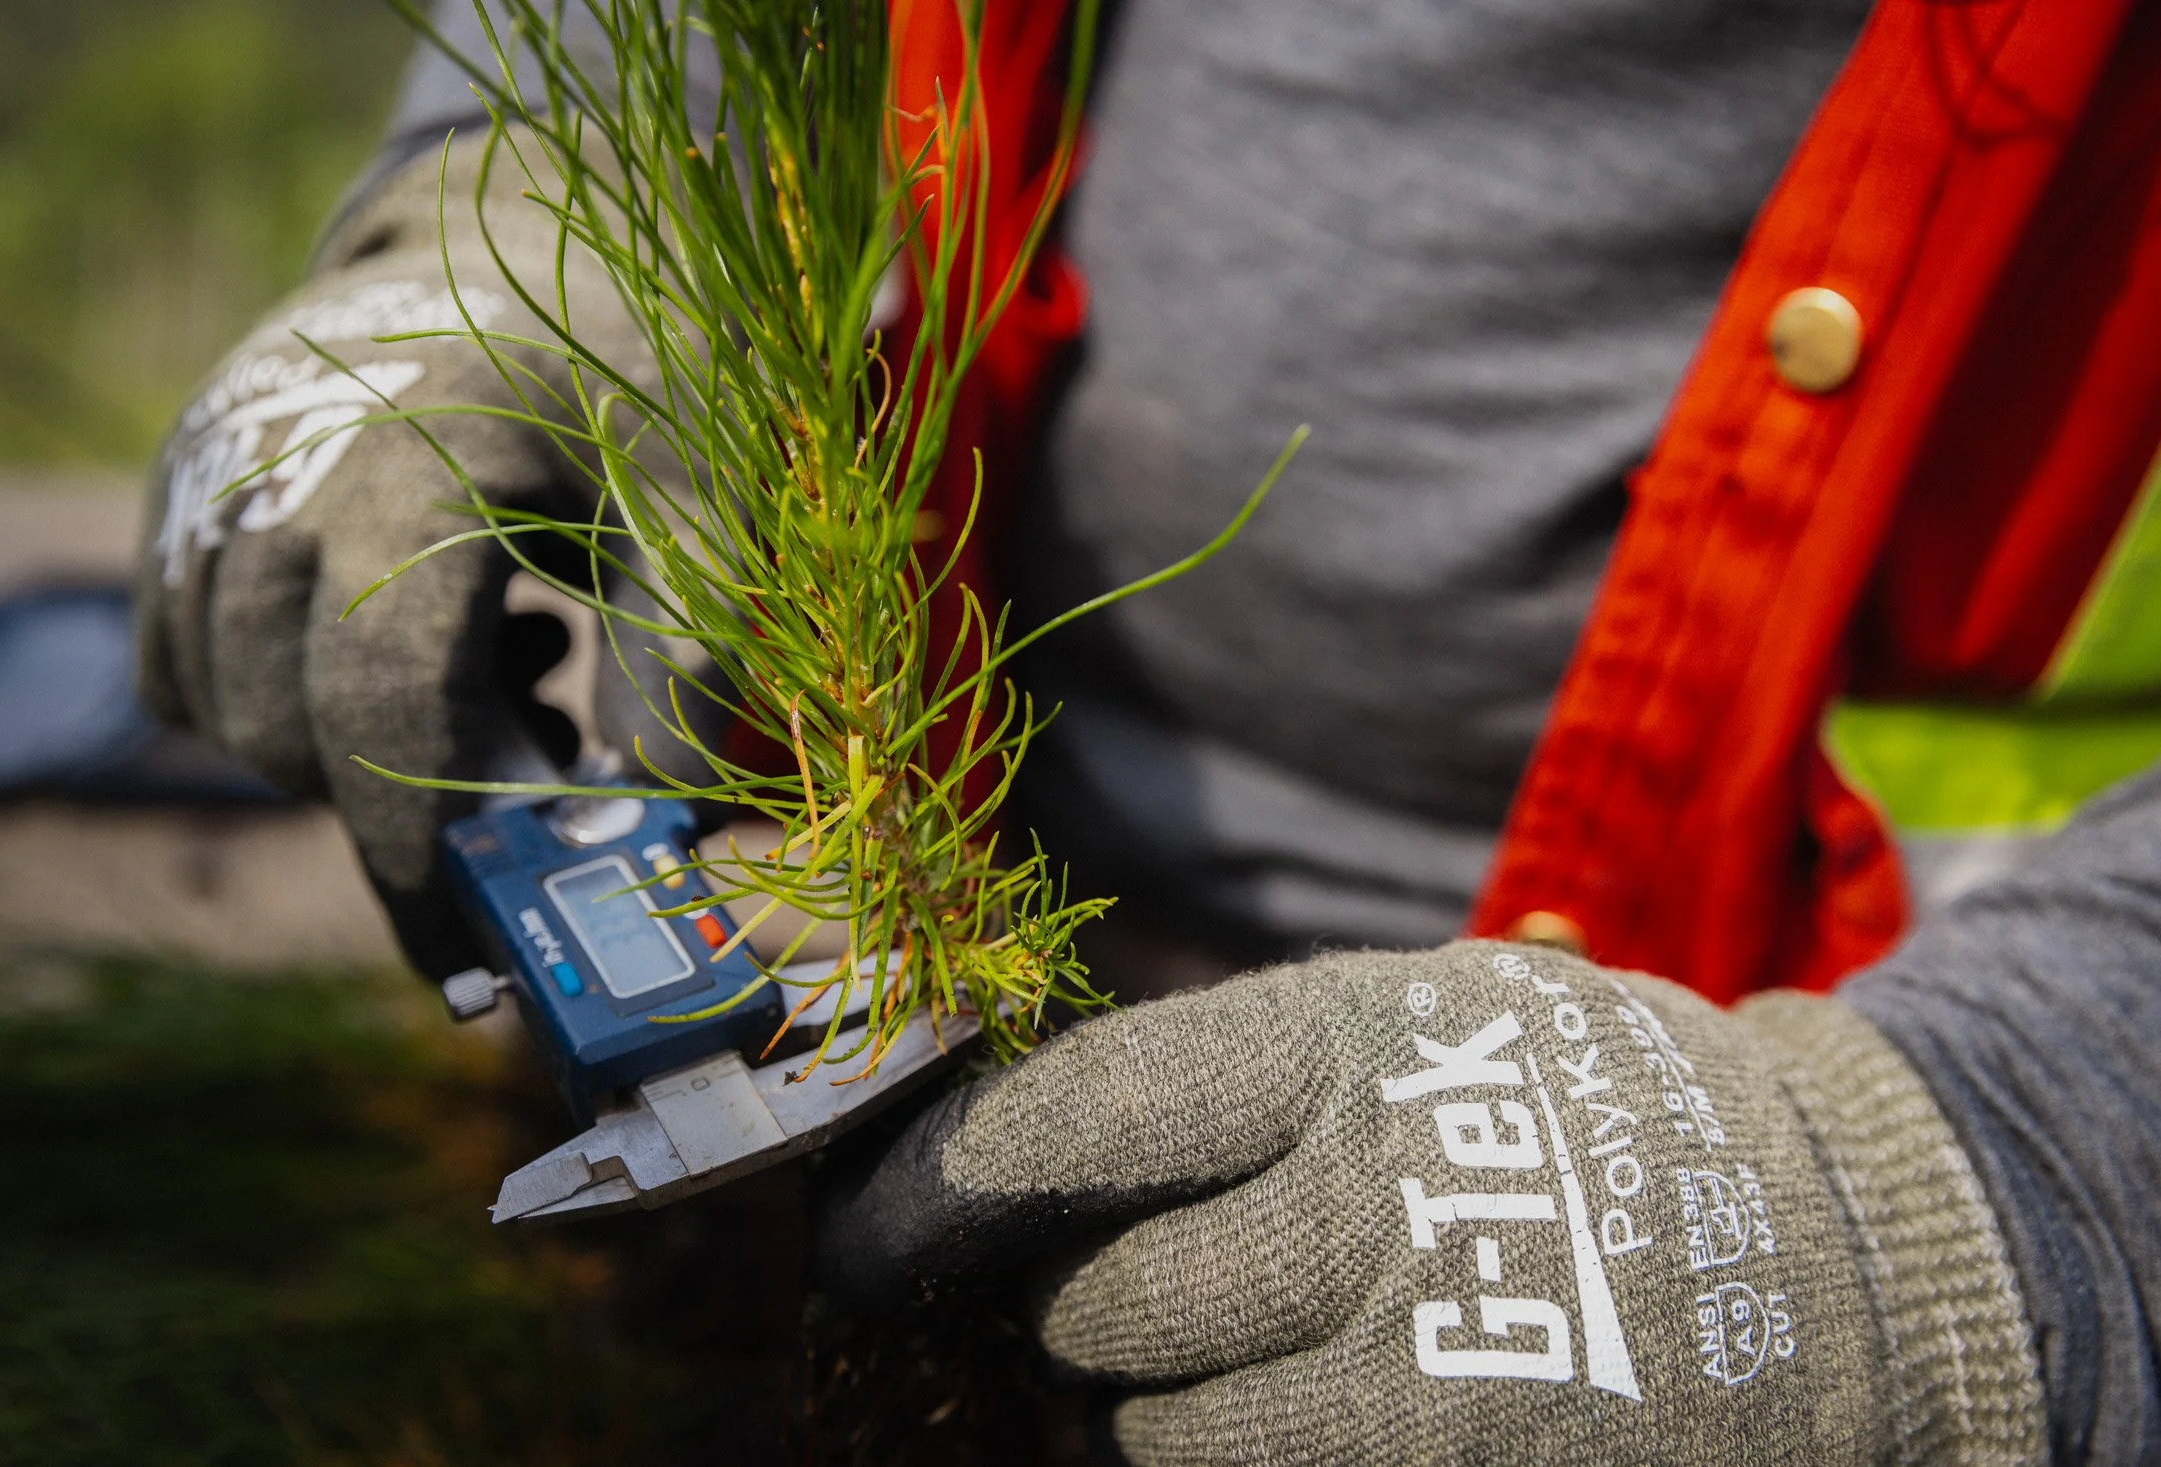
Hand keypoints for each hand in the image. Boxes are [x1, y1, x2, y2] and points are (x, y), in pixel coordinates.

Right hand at [135, 133, 691, 975]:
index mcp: (411, 474)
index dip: (424, 849)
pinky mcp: (181, 502)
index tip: (477, 956)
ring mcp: (207, 487)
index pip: (376, 708)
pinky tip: (416, 629)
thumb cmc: (634, 372)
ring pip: (235, 719)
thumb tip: (635, 839)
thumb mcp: (706, 506)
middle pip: (294, 738)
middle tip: (553, 748)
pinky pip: (189, 674)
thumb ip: (683, 670)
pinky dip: (288, 701)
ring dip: (360, 746)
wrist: (528, 245)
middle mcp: (275, 483)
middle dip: (417, 797)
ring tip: (513, 652)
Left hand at [816, 942, 2044, 1463]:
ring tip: (1246, 1365)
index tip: (861, 1244)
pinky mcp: (1462, 1465)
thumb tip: (1016, 1153)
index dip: (943, 1188)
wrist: (1830, 1238)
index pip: (1079, 1117)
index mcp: (1340, 1047)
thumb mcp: (1417, 1025)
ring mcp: (1428, 1361)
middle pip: (1103, 1307)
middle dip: (1083, 1318)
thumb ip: (1232, 1085)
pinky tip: (1301, 1423)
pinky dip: (1244, 1462)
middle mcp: (1369, 1197)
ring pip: (1165, 1441)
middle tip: (1119, 1304)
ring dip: (1162, 1419)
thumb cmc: (1572, 1111)